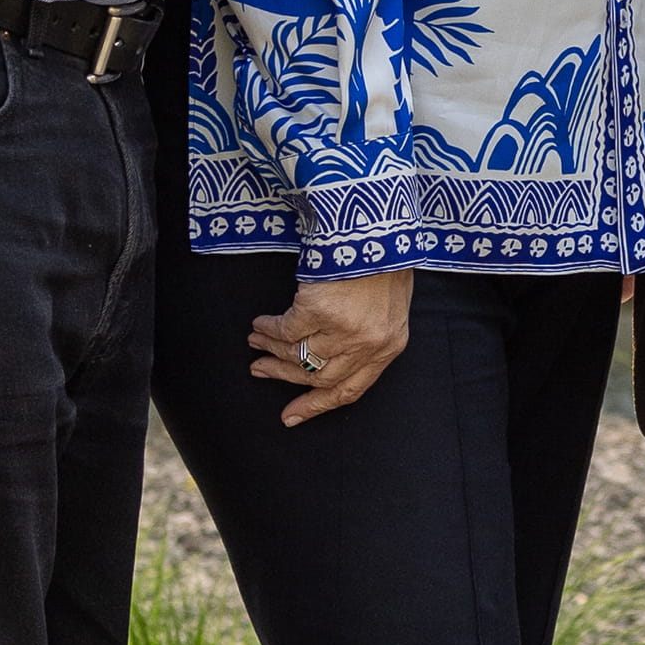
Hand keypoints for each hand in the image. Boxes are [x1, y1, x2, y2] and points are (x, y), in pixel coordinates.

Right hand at [248, 270, 416, 425]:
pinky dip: (269, 329)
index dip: (316, 406)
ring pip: (298, 356)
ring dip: (271, 351)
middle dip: (283, 377)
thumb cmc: (385, 261)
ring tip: (255, 342)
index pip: (349, 390)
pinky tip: (260, 324)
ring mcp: (343, 331)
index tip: (290, 416)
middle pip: (318, 377)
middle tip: (259, 370)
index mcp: (388, 346)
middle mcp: (367, 345)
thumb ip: (369, 335)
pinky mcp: (319, 311)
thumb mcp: (389, 306)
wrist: (379, 228)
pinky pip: (286, 331)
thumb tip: (330, 356)